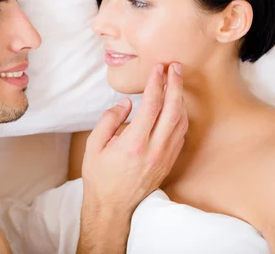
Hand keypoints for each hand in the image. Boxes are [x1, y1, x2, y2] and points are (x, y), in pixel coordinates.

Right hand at [82, 63, 187, 216]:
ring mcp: (165, 157)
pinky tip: (176, 105)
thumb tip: (127, 103)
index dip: (156, 83)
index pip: (151, 105)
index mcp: (134, 144)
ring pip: (181, 122)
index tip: (157, 67)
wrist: (113, 207)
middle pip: (173, 110)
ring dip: (181, 98)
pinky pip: (180, 134)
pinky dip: (181, 115)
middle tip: (175, 66)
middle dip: (175, 84)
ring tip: (177, 81)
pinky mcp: (169, 162)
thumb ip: (109, 120)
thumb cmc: (100, 176)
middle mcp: (154, 149)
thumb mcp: (94, 146)